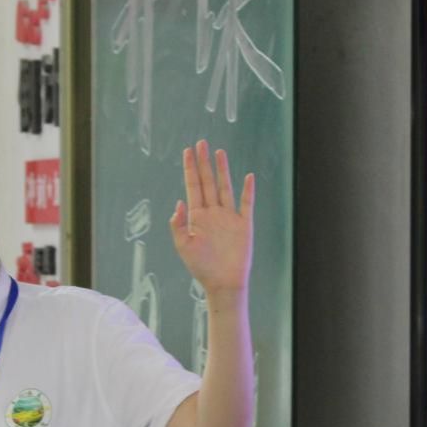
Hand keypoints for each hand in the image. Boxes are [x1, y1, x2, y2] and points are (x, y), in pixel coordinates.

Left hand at [170, 140, 253, 296]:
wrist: (223, 283)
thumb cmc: (201, 268)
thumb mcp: (183, 247)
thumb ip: (178, 225)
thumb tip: (179, 203)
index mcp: (197, 217)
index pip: (193, 186)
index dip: (190, 169)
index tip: (187, 152)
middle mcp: (213, 213)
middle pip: (208, 182)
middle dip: (204, 162)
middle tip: (201, 143)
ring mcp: (229, 217)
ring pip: (225, 187)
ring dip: (223, 170)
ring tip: (220, 152)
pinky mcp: (244, 225)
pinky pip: (247, 204)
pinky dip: (248, 190)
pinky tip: (248, 176)